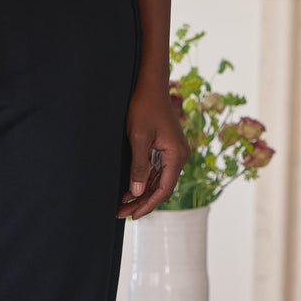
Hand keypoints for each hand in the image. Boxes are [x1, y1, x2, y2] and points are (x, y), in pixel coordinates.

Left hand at [117, 82, 189, 219]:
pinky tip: (129, 190)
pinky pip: (157, 171)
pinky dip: (144, 181)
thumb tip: (136, 193)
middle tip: (121, 213)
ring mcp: (174, 152)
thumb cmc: (144, 107)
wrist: (150, 85)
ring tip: (122, 205)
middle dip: (141, 202)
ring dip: (141, 193)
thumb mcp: (138, 138)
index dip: (147, 205)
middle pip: (161, 188)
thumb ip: (139, 166)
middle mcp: (179, 156)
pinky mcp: (167, 148)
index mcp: (176, 155)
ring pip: (158, 181)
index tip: (132, 215)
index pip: (163, 190)